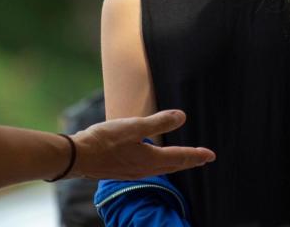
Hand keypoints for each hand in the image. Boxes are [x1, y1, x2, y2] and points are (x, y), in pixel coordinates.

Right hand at [70, 109, 214, 179]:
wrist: (78, 157)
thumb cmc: (105, 140)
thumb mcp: (134, 126)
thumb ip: (158, 122)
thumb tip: (182, 117)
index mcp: (151, 159)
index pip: (180, 157)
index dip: (197, 155)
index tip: (211, 155)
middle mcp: (145, 169)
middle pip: (173, 166)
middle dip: (189, 162)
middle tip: (203, 159)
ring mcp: (133, 172)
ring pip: (161, 168)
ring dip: (175, 163)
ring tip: (182, 159)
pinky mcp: (122, 170)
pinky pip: (149, 169)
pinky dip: (159, 164)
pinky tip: (152, 159)